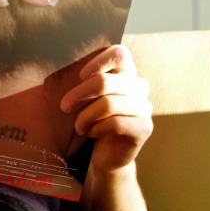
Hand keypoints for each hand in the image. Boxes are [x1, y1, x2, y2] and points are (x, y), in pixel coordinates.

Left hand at [60, 45, 152, 173]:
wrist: (107, 157)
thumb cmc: (94, 122)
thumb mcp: (87, 99)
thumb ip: (86, 82)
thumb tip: (71, 70)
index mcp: (126, 75)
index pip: (120, 54)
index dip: (98, 62)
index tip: (80, 76)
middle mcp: (139, 88)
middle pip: (106, 81)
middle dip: (79, 94)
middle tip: (65, 107)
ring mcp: (144, 108)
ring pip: (108, 104)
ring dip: (85, 117)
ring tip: (79, 127)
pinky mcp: (144, 129)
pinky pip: (116, 124)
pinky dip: (97, 129)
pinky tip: (91, 133)